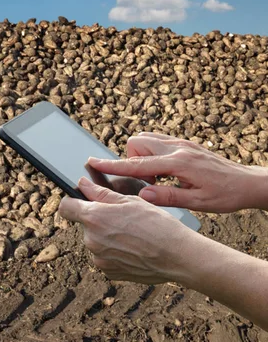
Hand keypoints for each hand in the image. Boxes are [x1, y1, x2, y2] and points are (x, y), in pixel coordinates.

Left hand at [59, 177, 196, 283]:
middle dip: (98, 219)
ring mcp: (99, 259)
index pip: (66, 207)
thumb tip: (82, 184)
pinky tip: (133, 248)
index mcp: (94, 218)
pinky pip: (105, 257)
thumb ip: (100, 192)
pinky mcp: (109, 272)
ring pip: (96, 241)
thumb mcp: (129, 200)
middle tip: (122, 217)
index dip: (72, 201)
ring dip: (107, 237)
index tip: (80, 200)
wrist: (176, 255)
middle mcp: (91, 240)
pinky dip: (115, 252)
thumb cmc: (156, 224)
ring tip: (132, 234)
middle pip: (85, 224)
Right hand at [88, 132, 267, 212]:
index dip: (113, 164)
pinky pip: (159, 141)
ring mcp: (182, 143)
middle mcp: (177, 148)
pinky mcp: (186, 144)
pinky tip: (165, 173)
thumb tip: (141, 195)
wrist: (247, 183)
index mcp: (178, 163)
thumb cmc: (225, 195)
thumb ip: (167, 196)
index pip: (137, 163)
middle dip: (132, 159)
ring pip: (147, 139)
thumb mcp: (197, 203)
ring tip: (157, 179)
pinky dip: (154, 154)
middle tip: (147, 182)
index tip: (93, 163)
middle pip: (138, 142)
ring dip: (142, 156)